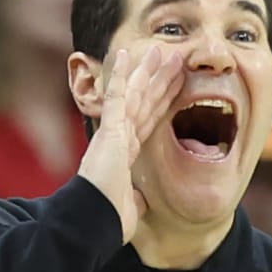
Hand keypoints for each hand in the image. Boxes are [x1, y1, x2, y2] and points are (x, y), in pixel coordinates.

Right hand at [77, 46, 184, 242]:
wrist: (94, 222)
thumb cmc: (107, 219)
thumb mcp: (131, 207)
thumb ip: (136, 197)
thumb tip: (141, 198)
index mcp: (126, 154)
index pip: (150, 121)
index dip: (163, 102)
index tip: (178, 86)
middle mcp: (119, 138)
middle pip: (145, 102)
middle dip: (160, 81)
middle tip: (174, 58)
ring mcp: (113, 132)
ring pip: (135, 94)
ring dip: (148, 71)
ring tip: (161, 50)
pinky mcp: (108, 131)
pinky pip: (116, 97)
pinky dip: (121, 75)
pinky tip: (125, 54)